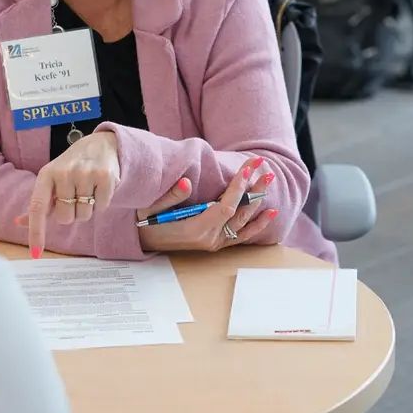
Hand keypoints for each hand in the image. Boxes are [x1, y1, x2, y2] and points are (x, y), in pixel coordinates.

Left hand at [14, 131, 119, 258]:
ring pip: (84, 215)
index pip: (37, 207)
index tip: (36, 252)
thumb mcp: (51, 180)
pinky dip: (101, 204)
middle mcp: (64, 172)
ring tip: (88, 190)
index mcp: (46, 175)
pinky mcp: (105, 177)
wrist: (101, 144)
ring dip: (87, 209)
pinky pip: (101, 208)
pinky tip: (99, 188)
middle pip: (65, 218)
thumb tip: (18, 223)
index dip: (36, 232)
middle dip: (71, 213)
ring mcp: (85, 173)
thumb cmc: (71, 167)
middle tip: (75, 196)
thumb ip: (39, 204)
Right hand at [137, 157, 277, 252]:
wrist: (142, 241)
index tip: (247, 169)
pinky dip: (257, 225)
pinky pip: (242, 236)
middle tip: (265, 169)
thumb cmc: (145, 222)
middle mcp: (209, 239)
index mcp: (195, 229)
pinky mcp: (216, 244)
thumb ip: (169, 197)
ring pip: (244, 223)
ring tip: (268, 181)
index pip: (225, 207)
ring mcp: (214, 243)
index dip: (238, 189)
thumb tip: (186, 183)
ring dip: (258, 201)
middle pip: (239, 213)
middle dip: (254, 189)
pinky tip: (270, 212)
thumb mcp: (150, 208)